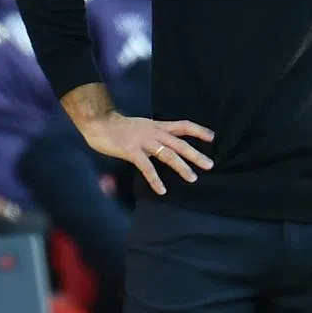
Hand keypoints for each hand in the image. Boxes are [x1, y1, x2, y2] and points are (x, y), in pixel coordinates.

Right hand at [79, 112, 213, 195]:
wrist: (99, 122)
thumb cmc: (120, 127)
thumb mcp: (143, 127)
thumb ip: (156, 135)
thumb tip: (168, 146)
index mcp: (158, 126)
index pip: (183, 125)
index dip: (198, 131)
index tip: (212, 138)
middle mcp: (154, 132)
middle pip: (180, 143)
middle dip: (196, 154)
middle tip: (210, 165)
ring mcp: (143, 141)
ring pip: (168, 154)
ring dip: (182, 167)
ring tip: (193, 178)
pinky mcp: (131, 151)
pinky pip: (146, 167)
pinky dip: (155, 179)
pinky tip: (162, 190)